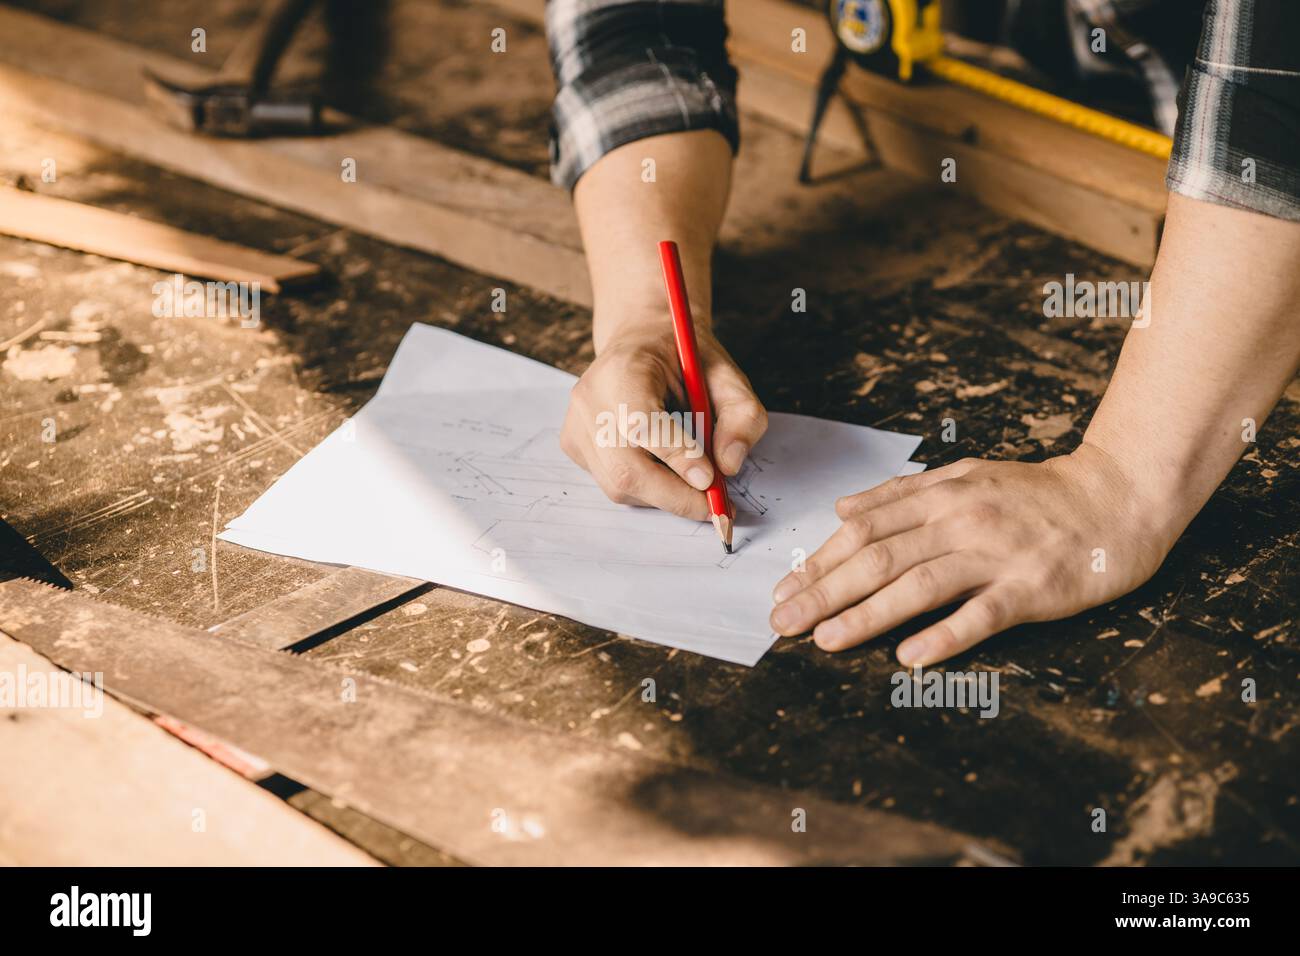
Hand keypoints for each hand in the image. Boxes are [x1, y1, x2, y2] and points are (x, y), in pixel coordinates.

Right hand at [561, 320, 766, 518]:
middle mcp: (590, 398)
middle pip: (625, 468)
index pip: (642, 424)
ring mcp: (576, 424)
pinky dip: (646, 488)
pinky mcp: (573, 446)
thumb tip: (728, 466)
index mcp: (625, 368)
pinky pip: (612, 484)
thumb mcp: (727, 376)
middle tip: (714, 505)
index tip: (711, 478)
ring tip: (693, 477)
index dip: (677, 457)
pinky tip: (663, 465)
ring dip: (664, 494)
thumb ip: (741, 416)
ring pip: (619, 485)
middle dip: (675, 496)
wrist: (642, 343)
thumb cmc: (684, 361)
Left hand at [769, 445, 1175, 665]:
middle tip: (783, 621)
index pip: (864, 530)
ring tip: (825, 639)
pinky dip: (944, 636)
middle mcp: (960, 521)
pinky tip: (909, 657)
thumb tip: (842, 508)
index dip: (820, 561)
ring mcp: (995, 555)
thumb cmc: (1034, 495)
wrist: (1115, 497)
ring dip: (866, 615)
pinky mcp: (1031, 588)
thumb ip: (901, 494)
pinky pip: (981, 615)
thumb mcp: (963, 477)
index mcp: (940, 495)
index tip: (785, 588)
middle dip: (823, 592)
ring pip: (918, 586)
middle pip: (879, 558)